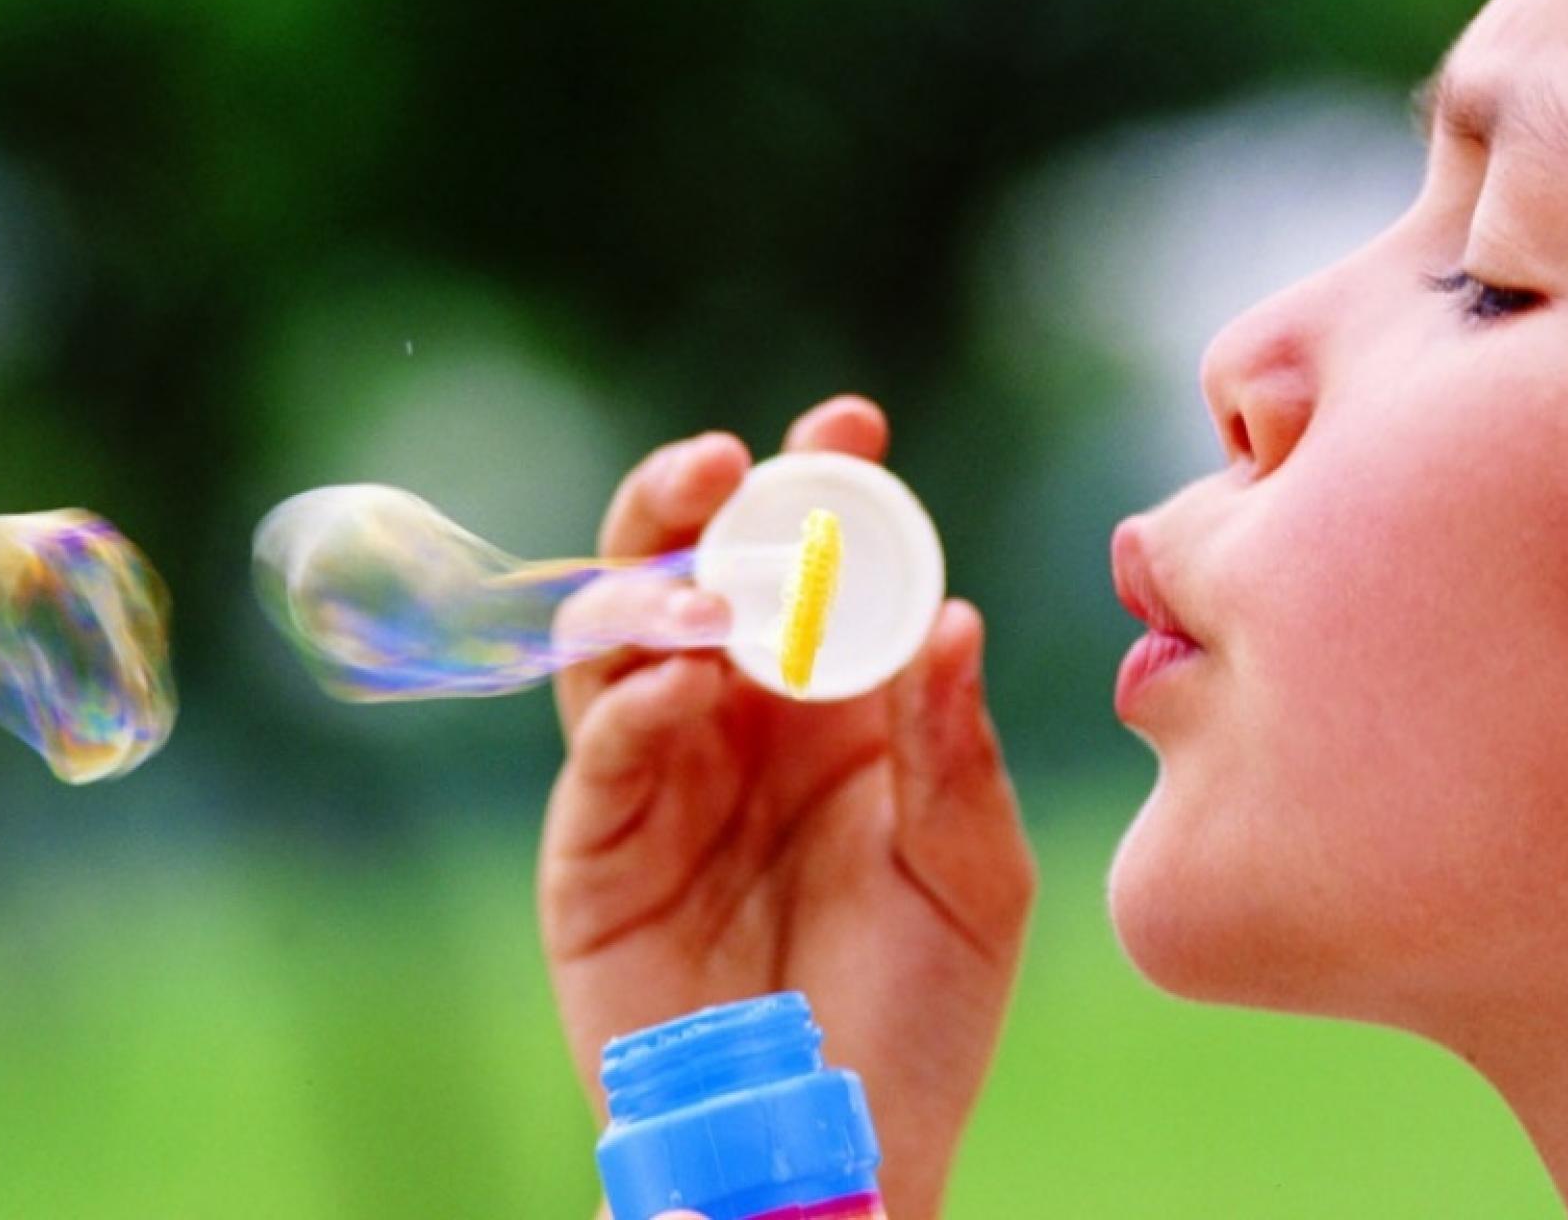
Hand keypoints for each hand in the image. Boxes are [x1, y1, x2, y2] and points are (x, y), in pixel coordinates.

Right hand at [541, 395, 1034, 1219]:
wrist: (841, 1147)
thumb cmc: (923, 1013)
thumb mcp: (974, 877)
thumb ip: (956, 753)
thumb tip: (952, 618)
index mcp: (835, 708)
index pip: (821, 572)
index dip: (823, 487)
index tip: (849, 421)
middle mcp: (738, 722)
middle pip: (692, 576)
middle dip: (699, 504)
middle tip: (729, 462)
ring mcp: (656, 779)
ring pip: (619, 641)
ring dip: (651, 587)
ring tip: (702, 565)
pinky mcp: (593, 853)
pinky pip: (600, 757)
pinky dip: (632, 702)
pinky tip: (680, 678)